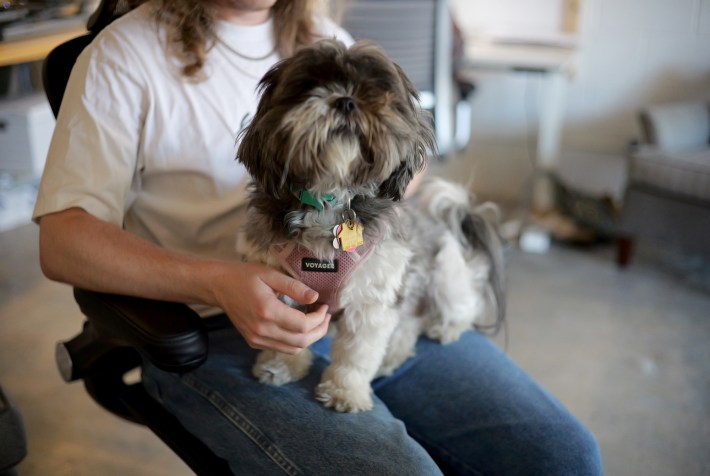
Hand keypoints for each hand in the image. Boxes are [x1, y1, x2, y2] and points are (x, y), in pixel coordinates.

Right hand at [210, 261, 330, 353]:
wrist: (219, 286)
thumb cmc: (244, 276)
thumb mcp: (270, 274)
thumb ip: (294, 287)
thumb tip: (315, 297)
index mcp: (267, 311)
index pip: (303, 325)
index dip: (319, 318)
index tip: (324, 306)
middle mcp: (262, 330)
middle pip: (302, 341)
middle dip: (319, 330)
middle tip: (326, 316)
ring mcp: (257, 338)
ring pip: (293, 349)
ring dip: (310, 338)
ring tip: (316, 322)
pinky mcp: (254, 342)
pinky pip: (282, 349)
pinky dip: (296, 342)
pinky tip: (300, 327)